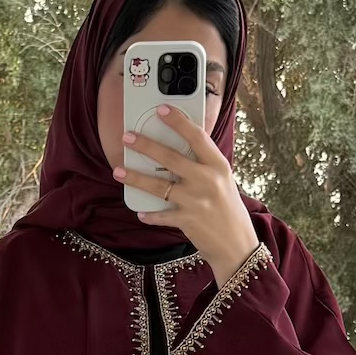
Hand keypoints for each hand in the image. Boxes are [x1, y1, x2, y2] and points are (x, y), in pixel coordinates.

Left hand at [124, 105, 258, 286]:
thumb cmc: (227, 209)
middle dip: (146, 146)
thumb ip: (203, 166)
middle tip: (128, 137)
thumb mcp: (222, 181)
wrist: (237, 245)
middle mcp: (208, 181)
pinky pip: (161, 215)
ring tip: (119, 171)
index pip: (197, 137)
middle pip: (171, 158)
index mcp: (218, 166)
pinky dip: (149, 214)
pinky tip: (140, 211)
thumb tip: (174, 149)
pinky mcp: (188, 221)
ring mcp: (197, 201)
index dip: (178, 122)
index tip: (162, 109)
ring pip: (159, 186)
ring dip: (136, 178)